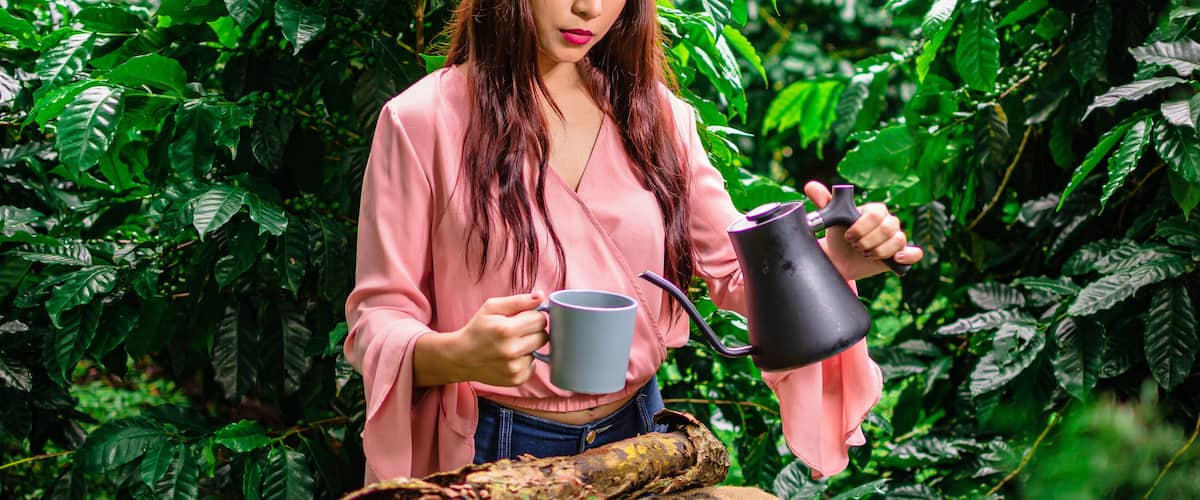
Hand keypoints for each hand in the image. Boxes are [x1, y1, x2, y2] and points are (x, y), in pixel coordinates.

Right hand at [414, 292, 548, 386]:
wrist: (461, 357)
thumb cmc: (477, 329)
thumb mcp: (491, 308)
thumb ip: (518, 301)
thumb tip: (541, 296)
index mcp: (506, 329)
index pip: (540, 319)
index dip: (533, 316)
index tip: (523, 318)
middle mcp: (512, 350)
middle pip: (543, 336)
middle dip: (533, 331)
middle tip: (517, 331)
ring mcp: (514, 368)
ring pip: (539, 351)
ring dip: (529, 347)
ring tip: (511, 345)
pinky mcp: (517, 379)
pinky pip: (533, 366)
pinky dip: (525, 361)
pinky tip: (510, 358)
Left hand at [803, 181, 924, 280]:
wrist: (840, 260)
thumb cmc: (838, 236)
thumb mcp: (831, 220)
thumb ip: (824, 202)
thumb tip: (810, 186)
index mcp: (874, 211)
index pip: (876, 213)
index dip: (862, 227)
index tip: (848, 236)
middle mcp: (889, 222)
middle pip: (888, 227)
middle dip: (868, 240)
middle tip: (855, 246)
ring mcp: (896, 238)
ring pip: (898, 241)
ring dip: (878, 251)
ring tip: (864, 254)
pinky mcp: (901, 254)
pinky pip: (915, 253)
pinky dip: (909, 255)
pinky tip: (897, 258)